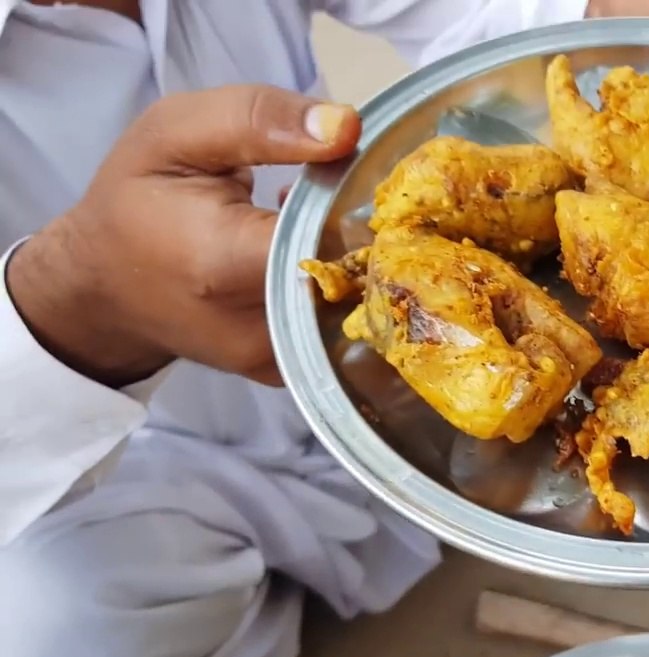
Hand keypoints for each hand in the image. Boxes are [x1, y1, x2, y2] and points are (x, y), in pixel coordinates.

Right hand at [7, 85, 360, 386]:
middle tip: (358, 192)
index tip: (364, 172)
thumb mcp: (174, 133)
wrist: (103, 289)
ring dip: (362, 258)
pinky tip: (324, 250)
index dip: (360, 201)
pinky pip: (345, 324)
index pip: (327, 234)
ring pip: (359, 303)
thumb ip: (258, 120)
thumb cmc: (136, 203)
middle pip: (355, 276)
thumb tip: (346, 126)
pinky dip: (348, 285)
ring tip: (337, 219)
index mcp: (224, 263)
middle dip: (370, 230)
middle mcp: (259, 326)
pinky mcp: (290, 368)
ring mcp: (277, 357)